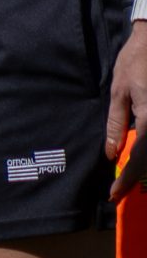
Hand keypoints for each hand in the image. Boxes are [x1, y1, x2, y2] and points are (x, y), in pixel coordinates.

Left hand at [108, 22, 146, 201]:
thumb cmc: (137, 62)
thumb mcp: (120, 92)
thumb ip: (117, 124)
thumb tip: (113, 153)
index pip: (141, 158)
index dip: (127, 179)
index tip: (113, 195)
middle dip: (138, 177)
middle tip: (118, 191)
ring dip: (145, 166)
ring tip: (127, 179)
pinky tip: (138, 157)